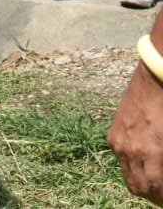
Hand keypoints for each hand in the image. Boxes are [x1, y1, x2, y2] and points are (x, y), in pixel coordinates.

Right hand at [108, 62, 162, 203]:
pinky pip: (122, 160)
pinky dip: (134, 167)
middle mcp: (132, 151)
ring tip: (157, 181)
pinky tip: (147, 161)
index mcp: (153, 154)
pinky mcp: (115, 134)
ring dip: (143, 184)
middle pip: (140, 189)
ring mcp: (120, 142)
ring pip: (129, 177)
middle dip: (154, 195)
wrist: (157, 78)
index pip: (156, 191)